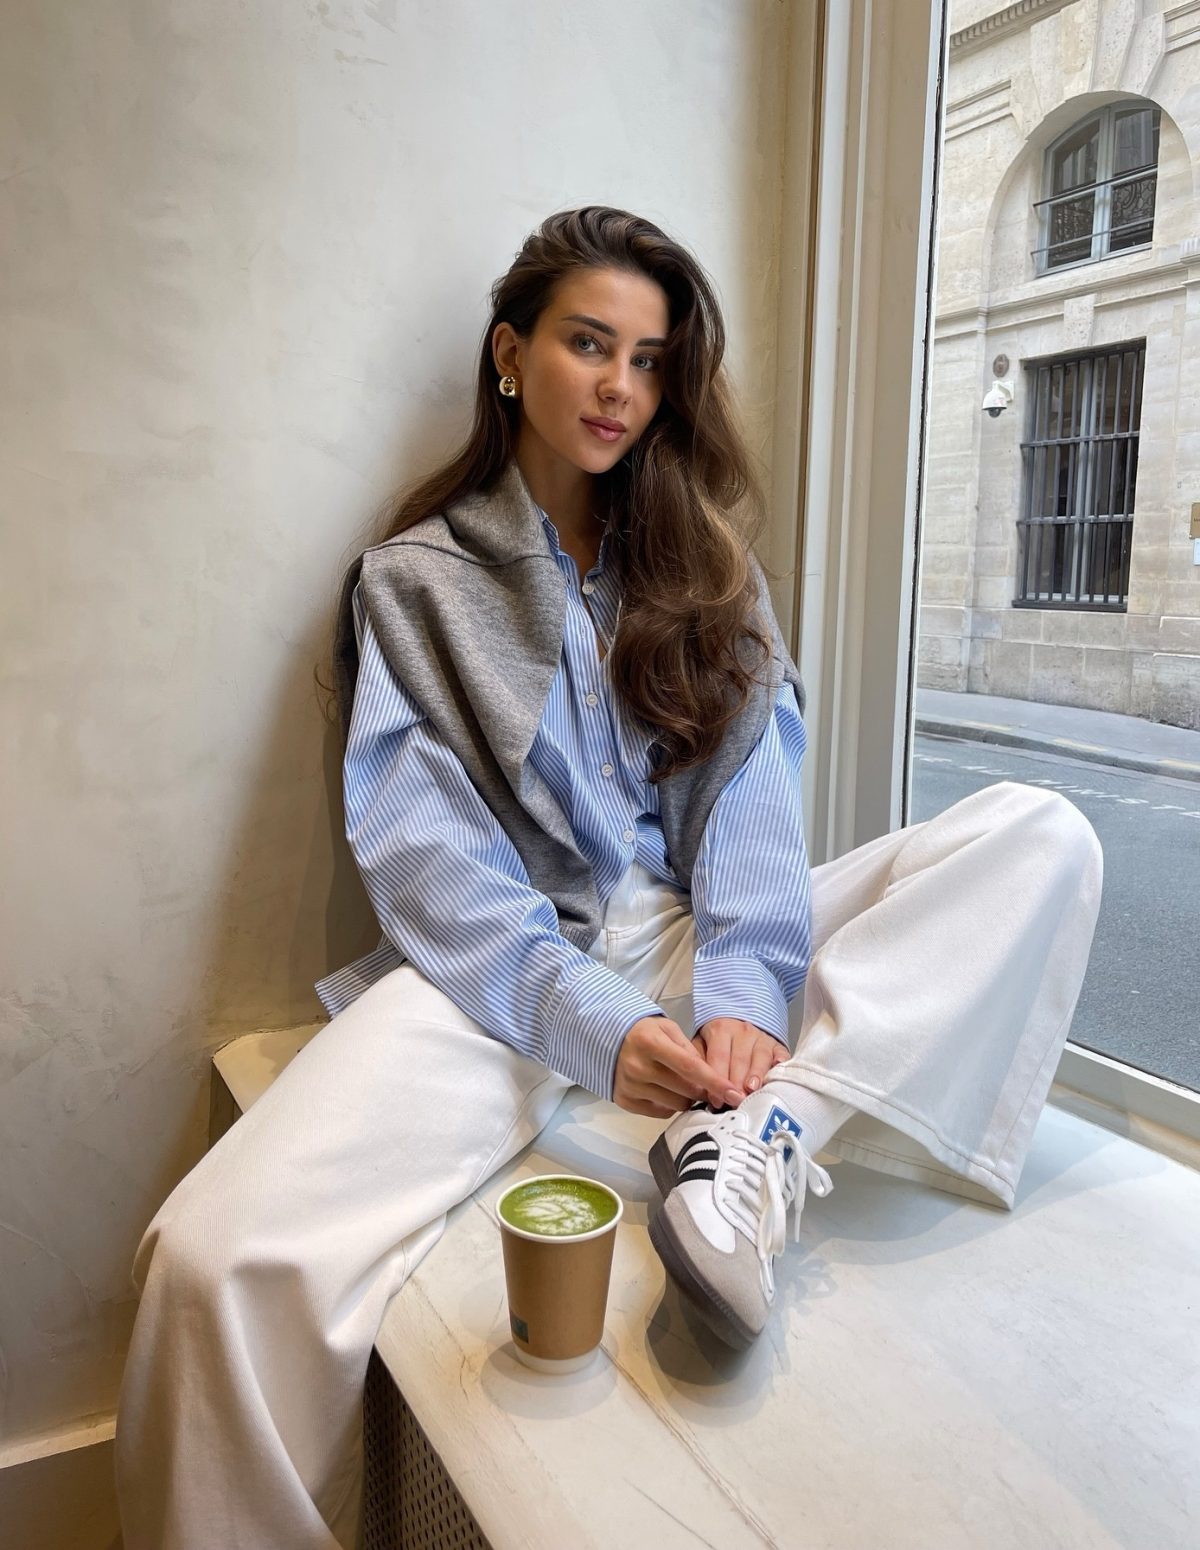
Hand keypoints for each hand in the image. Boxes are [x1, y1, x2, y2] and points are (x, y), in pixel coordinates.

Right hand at [613, 1016, 741, 1118]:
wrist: (609, 1039)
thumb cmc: (645, 1033)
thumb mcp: (668, 1029)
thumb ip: (690, 1050)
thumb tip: (712, 1078)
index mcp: (650, 1043)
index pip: (690, 1067)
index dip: (715, 1082)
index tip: (734, 1094)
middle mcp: (637, 1066)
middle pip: (686, 1090)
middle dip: (702, 1089)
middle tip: (700, 1081)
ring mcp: (630, 1086)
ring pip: (676, 1105)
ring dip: (686, 1097)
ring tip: (678, 1083)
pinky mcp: (625, 1101)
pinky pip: (661, 1112)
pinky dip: (669, 1104)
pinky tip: (663, 1089)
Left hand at [694, 1017, 788, 1102]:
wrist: (738, 1023)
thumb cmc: (718, 1042)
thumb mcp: (703, 1044)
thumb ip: (700, 1063)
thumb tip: (699, 1088)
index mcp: (721, 1030)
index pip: (719, 1056)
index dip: (717, 1079)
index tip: (716, 1100)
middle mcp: (743, 1031)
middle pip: (740, 1059)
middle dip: (737, 1082)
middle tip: (734, 1101)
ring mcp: (762, 1037)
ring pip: (760, 1056)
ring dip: (756, 1074)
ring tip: (752, 1090)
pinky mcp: (777, 1045)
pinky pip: (781, 1054)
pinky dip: (781, 1063)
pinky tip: (777, 1073)